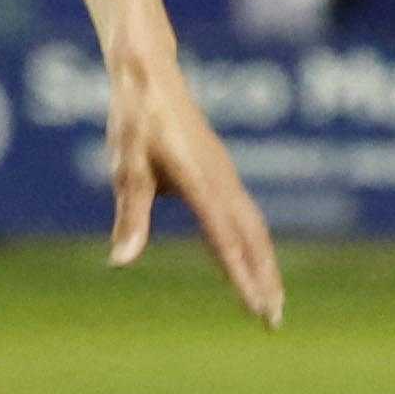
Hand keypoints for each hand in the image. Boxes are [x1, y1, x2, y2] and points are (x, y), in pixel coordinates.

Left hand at [105, 41, 282, 325]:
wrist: (148, 73)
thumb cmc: (135, 119)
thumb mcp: (126, 168)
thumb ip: (130, 217)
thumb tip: (121, 261)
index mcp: (200, 182)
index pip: (226, 241)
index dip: (242, 277)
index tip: (256, 309)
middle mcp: (221, 180)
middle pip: (253, 238)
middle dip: (266, 279)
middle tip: (273, 320)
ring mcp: (225, 175)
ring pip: (254, 227)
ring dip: (266, 264)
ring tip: (271, 299)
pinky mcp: (220, 172)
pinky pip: (245, 214)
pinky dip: (255, 244)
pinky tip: (250, 260)